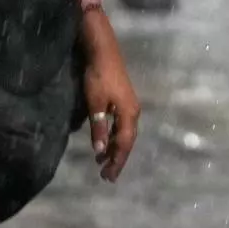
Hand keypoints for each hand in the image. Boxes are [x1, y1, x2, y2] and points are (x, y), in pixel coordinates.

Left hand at [80, 12, 140, 182]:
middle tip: (106, 175)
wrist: (103, 51)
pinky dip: (113, 136)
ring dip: (114, 147)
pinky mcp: (123, 99)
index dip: (116, 161)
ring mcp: (129, 105)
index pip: (123, 145)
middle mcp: (133, 112)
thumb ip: (98, 127)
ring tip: (102, 162)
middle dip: (117, 158)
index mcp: (129, 115)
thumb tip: (99, 151)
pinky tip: (104, 140)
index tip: (108, 176)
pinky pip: (121, 124)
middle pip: (126, 141)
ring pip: (124, 133)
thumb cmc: (98, 77)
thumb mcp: (95, 104)